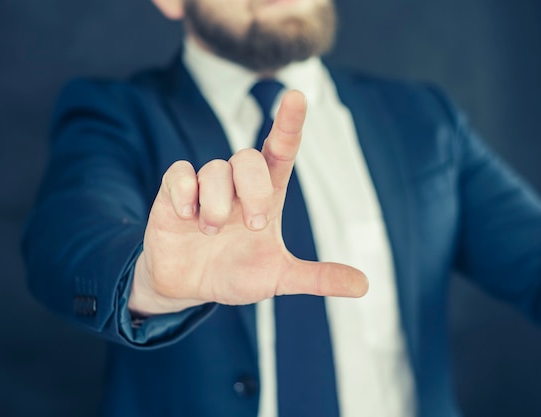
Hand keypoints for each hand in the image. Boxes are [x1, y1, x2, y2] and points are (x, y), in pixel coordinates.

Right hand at [128, 91, 367, 315]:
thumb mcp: (277, 278)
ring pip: (214, 169)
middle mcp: (237, 183)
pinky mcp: (175, 190)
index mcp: (267, 195)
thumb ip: (315, 277)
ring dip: (217, 206)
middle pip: (248, 158)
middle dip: (253, 191)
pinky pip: (179, 173)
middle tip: (255, 226)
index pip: (281, 149)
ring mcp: (206, 184)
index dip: (288, 123)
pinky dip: (185, 196)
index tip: (297, 96)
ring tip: (211, 232)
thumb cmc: (234, 273)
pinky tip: (187, 218)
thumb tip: (364, 285)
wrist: (188, 286)